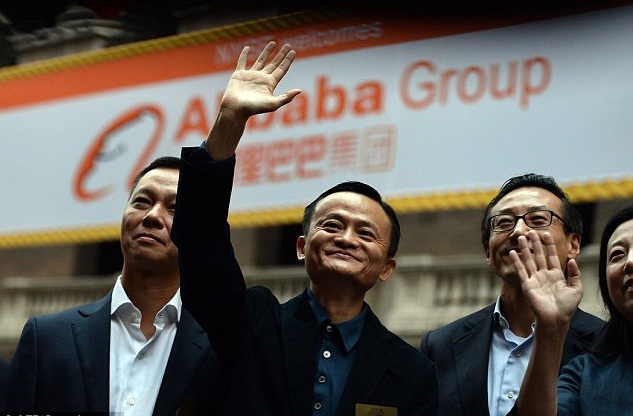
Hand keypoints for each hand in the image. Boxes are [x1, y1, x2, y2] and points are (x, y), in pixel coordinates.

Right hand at [206, 42, 300, 159]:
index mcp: (270, 84)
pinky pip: (242, 62)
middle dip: (281, 55)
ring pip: (260, 60)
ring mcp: (250, 76)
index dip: (288, 61)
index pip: (281, 69)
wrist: (235, 109)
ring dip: (267, 52)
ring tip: (273, 43)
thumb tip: (299, 90)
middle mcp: (261, 79)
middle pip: (274, 64)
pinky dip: (244, 54)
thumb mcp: (272, 104)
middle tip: (288, 45)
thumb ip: (286, 97)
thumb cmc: (253, 108)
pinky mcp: (239, 75)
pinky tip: (248, 48)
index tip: (293, 52)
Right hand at [509, 230, 582, 328]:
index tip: (546, 234)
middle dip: (535, 243)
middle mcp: (544, 275)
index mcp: (556, 275)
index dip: (549, 245)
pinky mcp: (527, 285)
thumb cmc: (567, 307)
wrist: (556, 319)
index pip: (551, 256)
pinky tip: (513, 253)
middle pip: (539, 255)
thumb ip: (575, 274)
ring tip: (521, 237)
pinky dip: (517, 261)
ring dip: (525, 249)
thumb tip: (571, 260)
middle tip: (531, 231)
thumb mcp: (577, 289)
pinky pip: (521, 270)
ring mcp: (535, 279)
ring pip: (529, 260)